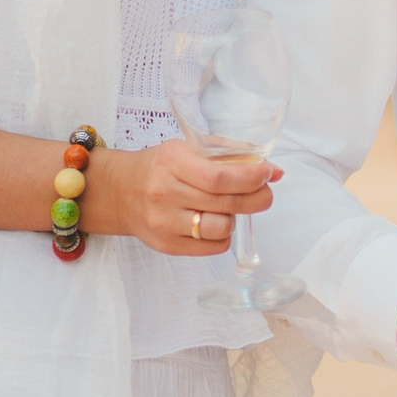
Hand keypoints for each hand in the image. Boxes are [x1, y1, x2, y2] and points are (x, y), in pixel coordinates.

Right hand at [94, 140, 277, 255]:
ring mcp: (163, 222)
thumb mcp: (188, 149)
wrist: (120, 192)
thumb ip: (230, 155)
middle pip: (226, 203)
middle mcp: (165, 193)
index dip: (251, 178)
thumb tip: (276, 171)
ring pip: (222, 228)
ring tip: (232, 208)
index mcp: (172, 162)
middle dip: (257, 198)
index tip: (269, 174)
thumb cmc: (160, 167)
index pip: (219, 177)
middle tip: (265, 193)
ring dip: (237, 218)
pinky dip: (223, 236)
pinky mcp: (166, 245)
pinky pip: (212, 247)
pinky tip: (217, 222)